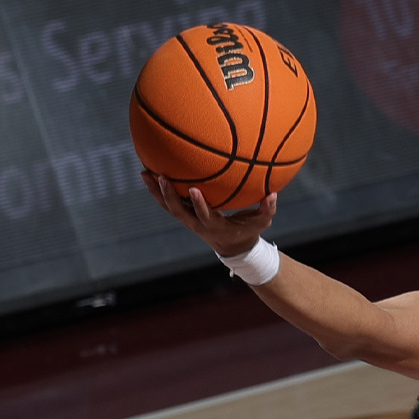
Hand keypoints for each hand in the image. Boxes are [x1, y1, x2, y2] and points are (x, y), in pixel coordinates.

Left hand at [142, 171, 276, 257]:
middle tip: (161, 177)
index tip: (194, 190)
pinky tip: (148, 172)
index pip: (205, 216)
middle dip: (169, 196)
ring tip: (144, 172)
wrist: (232, 246)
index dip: (199, 205)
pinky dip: (157, 190)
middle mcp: (197, 224)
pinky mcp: (184, 214)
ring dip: (156, 191)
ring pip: (168, 207)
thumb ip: (267, 209)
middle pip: (179, 211)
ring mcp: (188, 220)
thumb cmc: (248, 231)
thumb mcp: (261, 223)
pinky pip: (168, 202)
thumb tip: (273, 194)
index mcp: (215, 226)